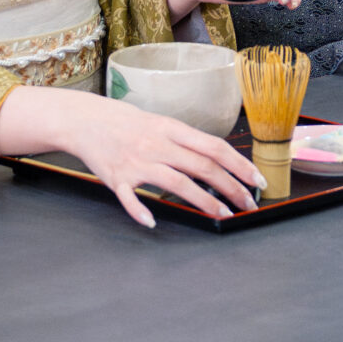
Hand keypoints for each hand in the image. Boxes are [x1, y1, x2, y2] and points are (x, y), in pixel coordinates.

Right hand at [0, 85, 260, 227]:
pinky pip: (130, 198)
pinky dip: (141, 210)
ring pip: (177, 183)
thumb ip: (186, 142)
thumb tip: (218, 159)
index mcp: (172, 129)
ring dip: (204, 201)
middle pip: (203, 167)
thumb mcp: (161, 124)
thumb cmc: (127, 123)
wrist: (85, 119)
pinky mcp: (116, 178)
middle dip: (231, 187)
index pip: (214, 147)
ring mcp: (138, 162)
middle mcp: (159, 145)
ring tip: (222, 215)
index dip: (240, 165)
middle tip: (248, 204)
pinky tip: (153, 222)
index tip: (257, 180)